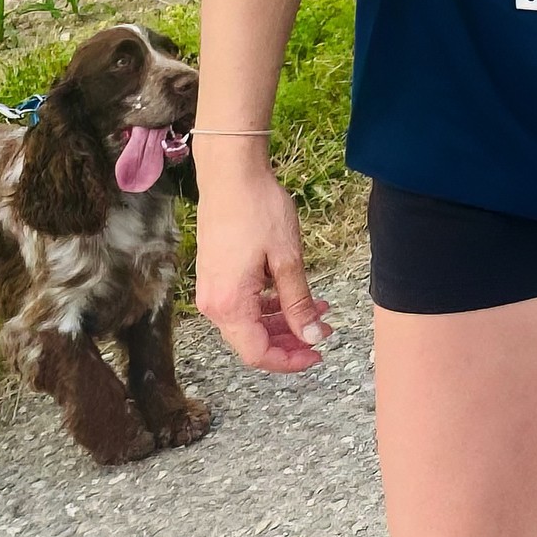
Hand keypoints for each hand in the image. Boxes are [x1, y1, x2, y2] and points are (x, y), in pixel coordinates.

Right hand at [193, 163, 332, 370]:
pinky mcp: (215, 276)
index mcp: (229, 305)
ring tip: (319, 308)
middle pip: (252, 341)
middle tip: (324, 330)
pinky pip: (243, 304)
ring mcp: (211, 290)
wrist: (231, 176)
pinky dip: (269, 305)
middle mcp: (213, 305)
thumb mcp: (288, 260)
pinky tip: (294, 293)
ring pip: (249, 322)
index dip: (289, 361)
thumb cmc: (259, 211)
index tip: (318, 354)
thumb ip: (299, 303)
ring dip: (283, 321)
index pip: (258, 353)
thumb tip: (313, 337)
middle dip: (291, 341)